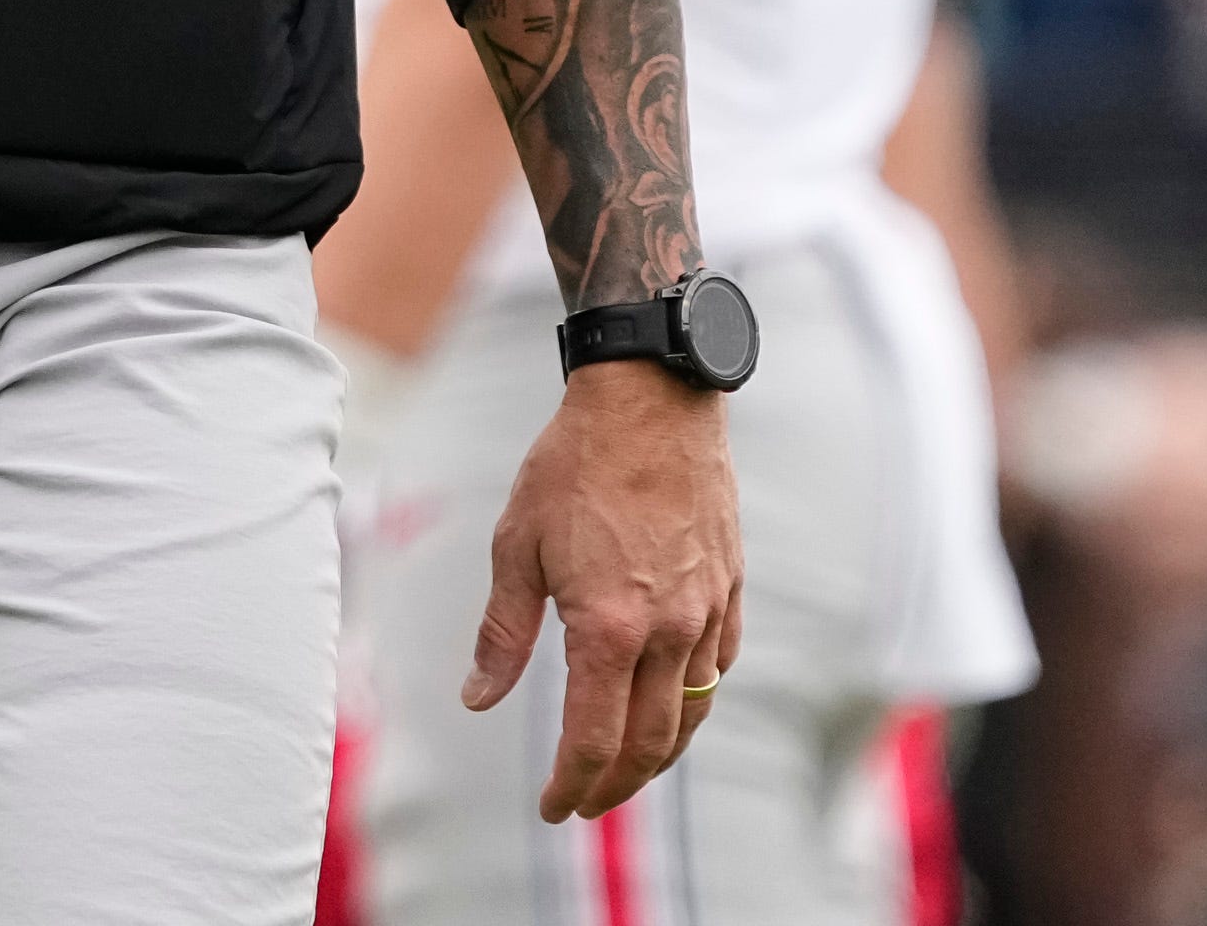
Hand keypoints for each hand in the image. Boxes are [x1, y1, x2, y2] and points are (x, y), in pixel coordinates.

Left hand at [467, 358, 741, 821]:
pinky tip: (672, 703)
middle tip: (585, 804)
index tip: (553, 808)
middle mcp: (667, 631)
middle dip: (614, 786)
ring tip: (626, 771)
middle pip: (648, 743)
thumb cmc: (574, 465)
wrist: (652, 398)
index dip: (572, 785)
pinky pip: (718, 666)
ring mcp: (707, 611)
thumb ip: (502, 632)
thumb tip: (477, 699)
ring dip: (658, 755)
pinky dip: (694, 700)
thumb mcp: (516, 544)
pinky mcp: (729, 586)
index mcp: (608, 627)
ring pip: (691, 713)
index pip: (593, 740)